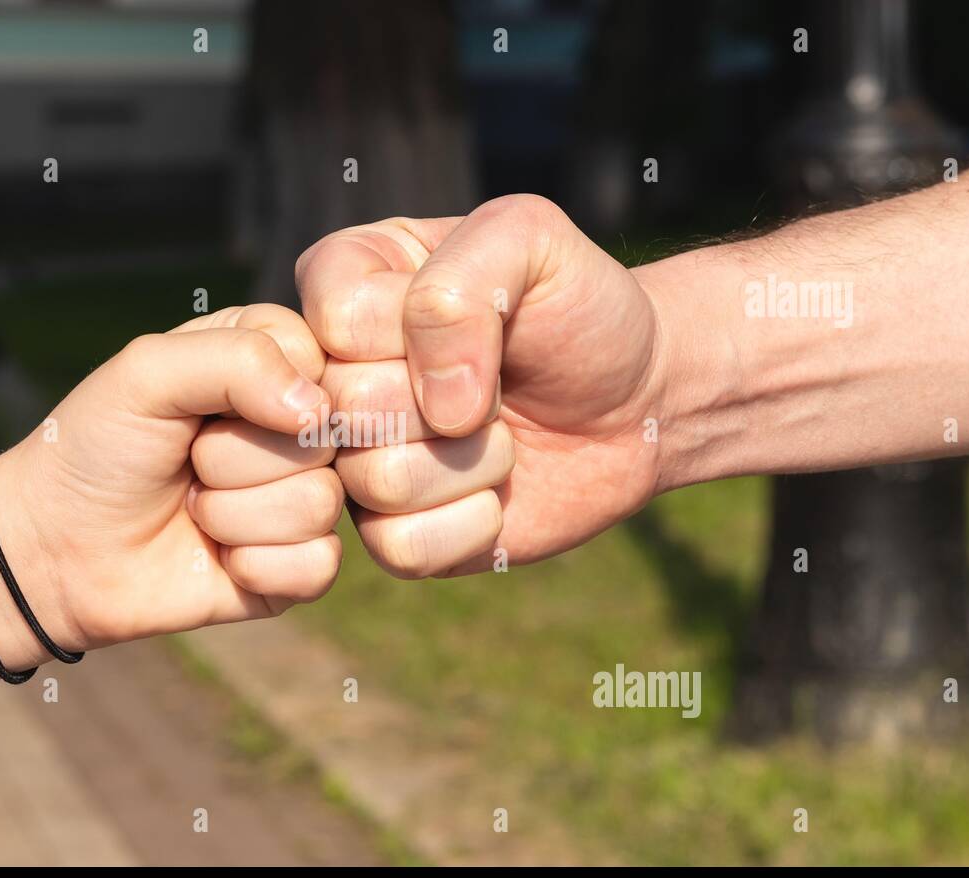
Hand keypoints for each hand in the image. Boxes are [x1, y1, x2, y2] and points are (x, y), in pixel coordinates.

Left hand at [0, 304, 342, 649]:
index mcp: (270, 362)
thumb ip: (237, 359)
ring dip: (233, 515)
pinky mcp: (298, 565)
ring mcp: (302, 497)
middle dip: (234, 458)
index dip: (266, 388)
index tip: (204, 407)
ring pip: (319, 503)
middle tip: (187, 463)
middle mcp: (296, 428)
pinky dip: (254, 566)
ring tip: (193, 509)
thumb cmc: (97, 448)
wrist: (55, 551)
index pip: (320, 359)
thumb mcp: (148, 372)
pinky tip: (217, 559)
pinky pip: (317, 565)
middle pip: (322, 437)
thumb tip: (318, 410)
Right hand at [296, 194, 666, 576]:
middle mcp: (332, 374)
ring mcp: (354, 456)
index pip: (338, 320)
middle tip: (495, 385)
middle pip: (348, 406)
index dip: (421, 331)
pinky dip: (472, 522)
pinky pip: (400, 546)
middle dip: (455, 399)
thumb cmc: (578, 309)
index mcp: (346, 282)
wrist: (637, 398)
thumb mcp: (531, 240)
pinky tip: (496, 492)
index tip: (481, 317)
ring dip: (472, 461)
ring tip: (499, 433)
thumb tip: (439, 408)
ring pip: (375, 480)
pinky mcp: (389, 531)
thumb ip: (462, 281)